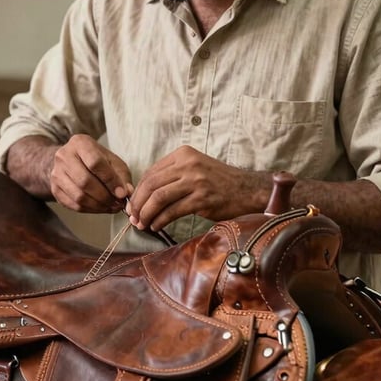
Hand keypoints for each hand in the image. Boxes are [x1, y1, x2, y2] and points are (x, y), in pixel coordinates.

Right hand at [50, 134, 132, 212]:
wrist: (71, 161)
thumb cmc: (95, 160)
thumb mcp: (111, 160)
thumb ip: (121, 175)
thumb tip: (126, 193)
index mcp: (80, 143)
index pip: (95, 163)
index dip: (110, 180)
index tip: (122, 193)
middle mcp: (64, 156)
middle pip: (85, 181)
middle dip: (105, 196)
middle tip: (118, 203)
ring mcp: (56, 173)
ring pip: (79, 196)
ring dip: (99, 205)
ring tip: (112, 206)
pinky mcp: (55, 189)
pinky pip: (73, 205)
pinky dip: (90, 209)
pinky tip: (101, 208)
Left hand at [127, 146, 265, 231]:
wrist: (248, 190)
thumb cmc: (219, 182)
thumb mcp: (195, 168)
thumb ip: (172, 175)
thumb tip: (144, 194)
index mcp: (183, 154)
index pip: (150, 173)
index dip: (137, 191)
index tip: (132, 205)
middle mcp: (188, 164)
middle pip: (151, 184)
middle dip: (138, 204)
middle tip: (133, 218)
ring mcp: (196, 181)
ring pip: (159, 198)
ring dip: (146, 214)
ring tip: (142, 224)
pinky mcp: (203, 199)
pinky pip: (173, 211)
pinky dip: (160, 220)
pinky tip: (157, 226)